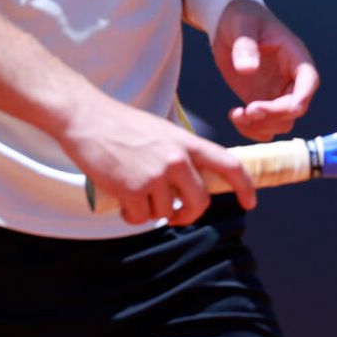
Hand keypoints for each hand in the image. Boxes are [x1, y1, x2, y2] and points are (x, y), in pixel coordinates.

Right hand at [58, 93, 256, 225]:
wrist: (85, 118)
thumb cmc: (121, 124)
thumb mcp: (162, 132)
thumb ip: (181, 154)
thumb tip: (193, 182)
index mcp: (186, 142)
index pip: (229, 165)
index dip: (245, 187)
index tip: (250, 203)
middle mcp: (176, 159)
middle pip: (199, 202)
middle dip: (187, 214)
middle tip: (175, 215)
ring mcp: (154, 176)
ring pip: (165, 213)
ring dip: (150, 210)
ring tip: (133, 191)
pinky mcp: (132, 191)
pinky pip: (140, 219)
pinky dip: (130, 216)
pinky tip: (121, 200)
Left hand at [212, 0, 319, 141]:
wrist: (229, 24)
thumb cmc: (242, 17)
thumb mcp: (242, 25)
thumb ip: (246, 46)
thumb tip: (247, 69)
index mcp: (294, 57)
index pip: (309, 81)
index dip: (302, 98)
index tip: (285, 108)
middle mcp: (291, 79)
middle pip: (296, 108)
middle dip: (274, 115)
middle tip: (247, 111)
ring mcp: (277, 93)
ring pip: (282, 122)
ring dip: (261, 126)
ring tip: (237, 114)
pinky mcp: (262, 101)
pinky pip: (265, 125)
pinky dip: (252, 129)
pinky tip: (234, 115)